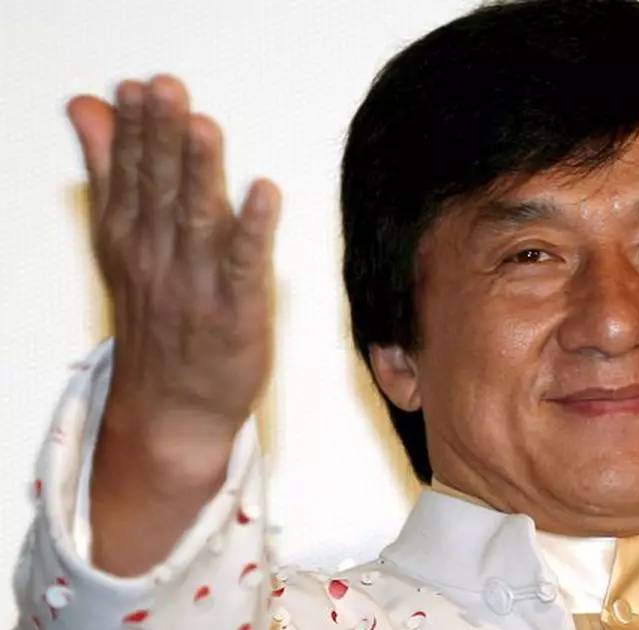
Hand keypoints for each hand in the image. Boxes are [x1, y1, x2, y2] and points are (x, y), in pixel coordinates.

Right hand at [67, 75, 279, 573]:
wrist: (172, 409)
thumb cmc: (156, 315)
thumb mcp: (119, 238)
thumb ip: (109, 168)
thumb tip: (88, 105)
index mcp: (129, 235)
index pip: (128, 173)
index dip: (134, 130)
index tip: (137, 87)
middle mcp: (157, 256)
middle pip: (158, 190)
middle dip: (161, 139)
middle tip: (165, 90)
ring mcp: (196, 284)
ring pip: (197, 220)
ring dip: (201, 173)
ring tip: (204, 127)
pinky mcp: (237, 309)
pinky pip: (246, 264)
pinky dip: (256, 229)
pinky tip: (265, 192)